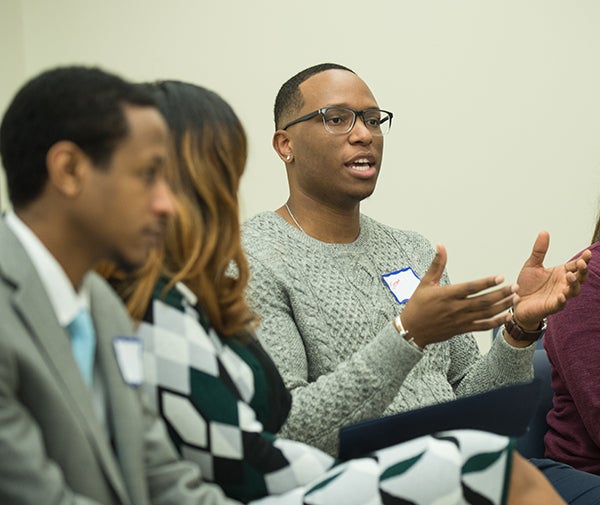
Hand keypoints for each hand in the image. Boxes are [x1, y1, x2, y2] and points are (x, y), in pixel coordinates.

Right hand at [400, 244, 516, 346]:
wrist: (412, 330)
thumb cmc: (417, 305)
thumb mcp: (425, 282)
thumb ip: (437, 264)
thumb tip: (440, 245)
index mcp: (446, 295)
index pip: (470, 288)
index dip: (486, 283)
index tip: (500, 277)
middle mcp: (455, 308)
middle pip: (483, 301)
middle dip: (501, 294)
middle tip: (515, 287)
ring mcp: (460, 320)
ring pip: (486, 313)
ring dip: (503, 306)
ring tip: (515, 298)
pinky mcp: (462, 329)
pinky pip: (482, 326)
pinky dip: (496, 322)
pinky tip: (507, 317)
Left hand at [513, 231, 590, 329]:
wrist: (515, 301)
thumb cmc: (527, 285)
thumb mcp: (532, 264)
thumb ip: (539, 250)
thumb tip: (544, 232)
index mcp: (560, 273)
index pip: (576, 265)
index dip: (583, 259)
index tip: (587, 252)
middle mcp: (563, 284)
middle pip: (580, 277)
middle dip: (583, 270)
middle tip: (582, 263)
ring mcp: (559, 296)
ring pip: (573, 291)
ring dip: (574, 284)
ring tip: (570, 276)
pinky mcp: (551, 306)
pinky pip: (560, 304)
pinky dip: (562, 300)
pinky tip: (561, 295)